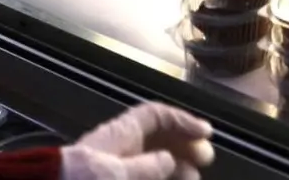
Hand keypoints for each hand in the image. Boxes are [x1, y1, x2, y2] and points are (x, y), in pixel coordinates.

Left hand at [58, 103, 213, 179]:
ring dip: (174, 166)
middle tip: (205, 158)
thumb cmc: (83, 179)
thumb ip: (148, 166)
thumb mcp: (119, 173)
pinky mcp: (108, 179)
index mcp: (121, 132)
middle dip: (183, 145)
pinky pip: (141, 175)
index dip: (183, 120)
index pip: (157, 115)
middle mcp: (119, 145)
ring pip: (151, 160)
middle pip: (157, 138)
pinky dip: (158, 177)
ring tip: (193, 178)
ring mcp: (113, 166)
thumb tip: (169, 159)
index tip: (205, 133)